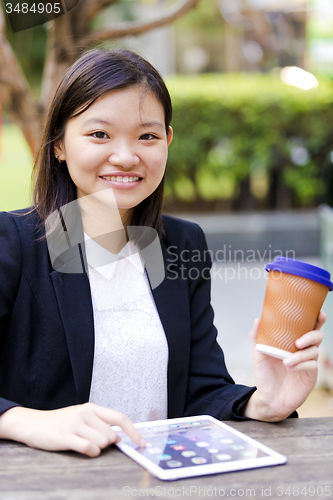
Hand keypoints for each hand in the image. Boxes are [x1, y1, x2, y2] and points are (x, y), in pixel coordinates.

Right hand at [0, 403, 145, 456]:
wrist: (33, 423)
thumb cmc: (60, 423)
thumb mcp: (81, 417)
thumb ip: (99, 423)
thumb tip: (120, 437)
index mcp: (92, 408)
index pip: (120, 417)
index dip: (134, 432)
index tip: (142, 443)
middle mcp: (85, 413)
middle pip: (111, 435)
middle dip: (107, 444)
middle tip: (92, 442)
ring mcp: (75, 423)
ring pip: (102, 443)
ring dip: (97, 449)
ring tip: (83, 443)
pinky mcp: (65, 436)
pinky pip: (88, 448)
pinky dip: (90, 453)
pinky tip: (82, 449)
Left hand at [244, 311, 325, 420]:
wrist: (268, 398)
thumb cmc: (266, 374)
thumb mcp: (259, 354)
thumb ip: (257, 337)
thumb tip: (257, 320)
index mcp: (293, 341)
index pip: (308, 327)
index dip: (316, 320)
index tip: (319, 313)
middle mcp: (304, 350)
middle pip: (317, 336)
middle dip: (311, 335)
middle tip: (298, 341)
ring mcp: (308, 363)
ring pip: (313, 351)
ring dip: (300, 355)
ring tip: (286, 362)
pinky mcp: (310, 376)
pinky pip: (312, 366)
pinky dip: (301, 365)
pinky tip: (290, 368)